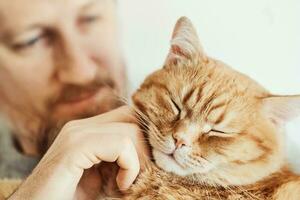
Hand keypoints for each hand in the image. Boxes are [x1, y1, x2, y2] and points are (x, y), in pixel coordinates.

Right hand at [9, 106, 149, 199]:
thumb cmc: (71, 197)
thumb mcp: (106, 177)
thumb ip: (124, 162)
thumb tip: (157, 157)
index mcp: (89, 131)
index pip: (130, 116)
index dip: (147, 136)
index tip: (152, 163)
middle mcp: (82, 126)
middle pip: (133, 117)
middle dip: (147, 145)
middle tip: (146, 172)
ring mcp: (77, 133)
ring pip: (131, 129)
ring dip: (139, 160)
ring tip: (128, 183)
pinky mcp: (74, 147)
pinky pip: (120, 144)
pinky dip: (130, 166)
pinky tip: (121, 185)